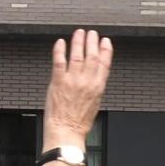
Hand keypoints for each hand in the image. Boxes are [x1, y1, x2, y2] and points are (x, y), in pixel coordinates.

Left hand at [42, 29, 113, 153]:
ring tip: (79, 33)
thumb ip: (94, 88)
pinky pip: (59, 61)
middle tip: (91, 33)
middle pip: (92, 56)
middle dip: (92, 42)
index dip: (106, 50)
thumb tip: (93, 78)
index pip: (104, 64)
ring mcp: (72, 80)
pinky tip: (61, 43)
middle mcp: (86, 81)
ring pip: (77, 55)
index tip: (105, 41)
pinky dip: (60, 50)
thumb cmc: (78, 124)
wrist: (66, 132)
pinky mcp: (58, 81)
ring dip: (78, 42)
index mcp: (98, 88)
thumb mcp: (94, 104)